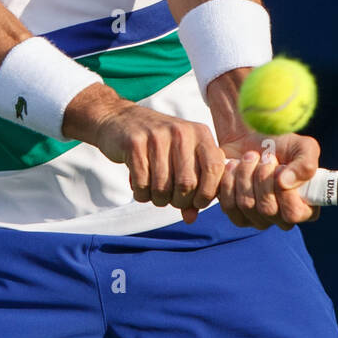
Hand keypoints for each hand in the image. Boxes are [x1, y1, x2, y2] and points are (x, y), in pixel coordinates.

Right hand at [63, 83, 225, 222]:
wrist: (122, 119)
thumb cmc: (159, 145)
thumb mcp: (182, 159)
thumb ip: (193, 187)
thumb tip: (191, 218)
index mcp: (200, 133)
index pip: (214, 168)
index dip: (207, 193)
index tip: (196, 202)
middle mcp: (181, 131)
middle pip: (187, 183)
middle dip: (179, 201)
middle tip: (170, 198)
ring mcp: (157, 136)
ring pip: (163, 186)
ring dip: (158, 199)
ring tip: (154, 193)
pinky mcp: (134, 143)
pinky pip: (142, 183)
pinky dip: (141, 194)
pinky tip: (140, 187)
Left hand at [206, 69, 321, 230]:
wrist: (249, 137)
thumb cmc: (281, 145)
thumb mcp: (303, 147)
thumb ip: (306, 164)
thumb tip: (285, 183)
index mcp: (304, 207)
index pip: (294, 214)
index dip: (284, 191)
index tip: (280, 168)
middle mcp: (281, 219)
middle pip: (267, 209)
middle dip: (263, 177)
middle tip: (264, 157)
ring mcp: (257, 219)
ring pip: (246, 205)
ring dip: (246, 174)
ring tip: (250, 157)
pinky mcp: (235, 214)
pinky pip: (228, 204)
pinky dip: (230, 180)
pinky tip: (235, 166)